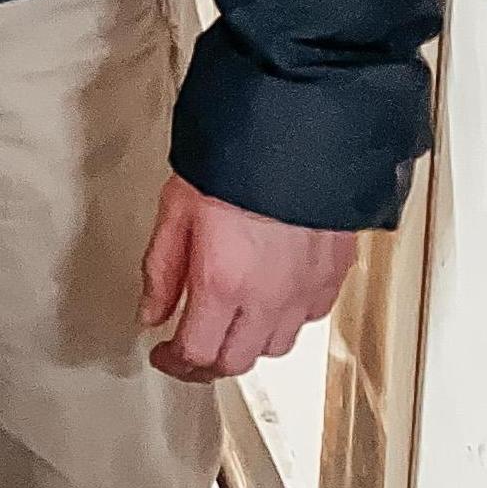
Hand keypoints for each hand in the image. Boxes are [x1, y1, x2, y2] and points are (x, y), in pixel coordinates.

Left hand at [137, 175, 356, 381]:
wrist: (296, 125)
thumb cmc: (234, 156)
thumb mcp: (176, 207)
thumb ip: (161, 268)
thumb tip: (152, 311)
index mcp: (223, 283)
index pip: (197, 354)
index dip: (175, 362)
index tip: (164, 354)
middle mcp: (269, 296)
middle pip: (236, 361)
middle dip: (207, 362)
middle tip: (190, 347)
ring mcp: (306, 288)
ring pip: (276, 346)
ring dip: (247, 343)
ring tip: (228, 321)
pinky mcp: (334, 273)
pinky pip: (310, 317)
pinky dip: (286, 318)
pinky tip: (270, 298)